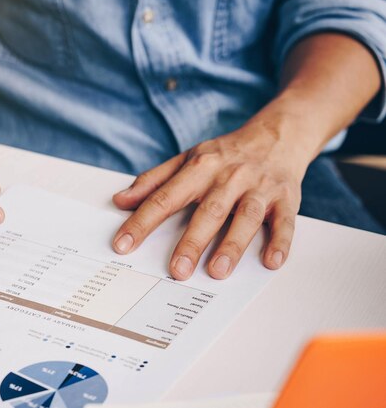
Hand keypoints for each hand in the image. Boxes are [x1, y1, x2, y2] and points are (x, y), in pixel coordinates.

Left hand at [111, 115, 311, 279]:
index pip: (165, 197)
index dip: (142, 222)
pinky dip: (280, 241)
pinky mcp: (286, 198)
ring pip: (246, 217)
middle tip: (177, 270)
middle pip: (208, 210)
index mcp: (199, 167)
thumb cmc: (225, 154)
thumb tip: (121, 201)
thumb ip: (153, 181)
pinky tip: (271, 262)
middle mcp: (229, 176)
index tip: (123, 245)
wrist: (276, 136)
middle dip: (192, 241)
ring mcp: (259, 187)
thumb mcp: (186, 160)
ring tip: (217, 271)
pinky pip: (285, 221)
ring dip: (233, 245)